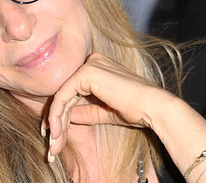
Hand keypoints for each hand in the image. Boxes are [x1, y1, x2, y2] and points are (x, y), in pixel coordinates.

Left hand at [44, 53, 175, 157]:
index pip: (73, 90)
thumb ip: (87, 111)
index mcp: (99, 66)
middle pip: (66, 93)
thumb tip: (68, 117)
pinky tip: (58, 132)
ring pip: (62, 96)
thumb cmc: (136, 109)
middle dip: (57, 120)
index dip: (62, 113)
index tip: (56, 133)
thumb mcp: (105, 112)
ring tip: (55, 143)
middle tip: (53, 143)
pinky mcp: (86, 73)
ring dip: (56, 122)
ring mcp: (89, 65)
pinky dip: (58, 116)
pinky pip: (63, 96)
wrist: (152, 107)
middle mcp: (93, 61)